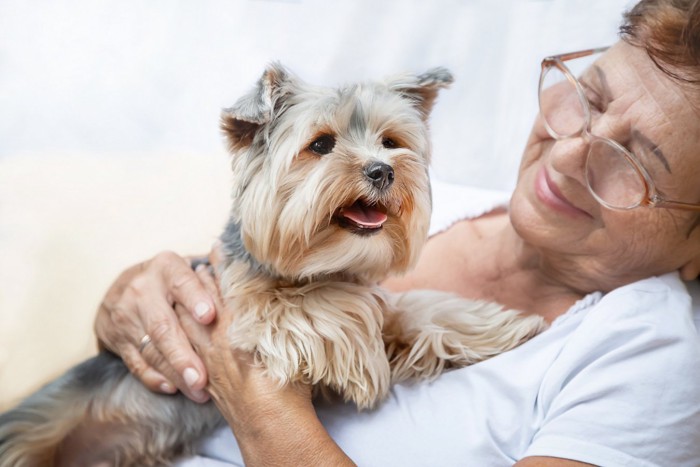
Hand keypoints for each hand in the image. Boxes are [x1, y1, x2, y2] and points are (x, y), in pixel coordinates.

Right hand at [94, 251, 216, 402]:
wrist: (120, 286)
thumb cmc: (171, 279)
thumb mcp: (187, 267)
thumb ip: (212, 275)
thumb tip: (242, 276)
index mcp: (166, 268)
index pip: (182, 283)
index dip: (196, 298)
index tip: (209, 316)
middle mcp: (142, 291)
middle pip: (163, 326)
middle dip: (183, 355)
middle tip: (202, 378)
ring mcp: (126, 317)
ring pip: (151, 350)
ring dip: (175, 373)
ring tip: (198, 390)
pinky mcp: (118, 340)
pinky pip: (136, 363)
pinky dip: (155, 378)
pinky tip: (173, 388)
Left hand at [174, 249, 352, 465]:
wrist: (271, 425)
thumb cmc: (288, 385)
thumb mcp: (292, 342)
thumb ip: (286, 317)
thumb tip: (295, 300)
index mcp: (240, 327)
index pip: (226, 288)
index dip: (221, 266)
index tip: (217, 247)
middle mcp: (219, 340)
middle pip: (202, 302)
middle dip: (198, 282)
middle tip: (197, 263)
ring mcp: (209, 360)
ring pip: (189, 325)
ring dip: (185, 305)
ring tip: (185, 291)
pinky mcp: (206, 379)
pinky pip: (188, 349)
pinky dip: (183, 333)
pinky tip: (184, 330)